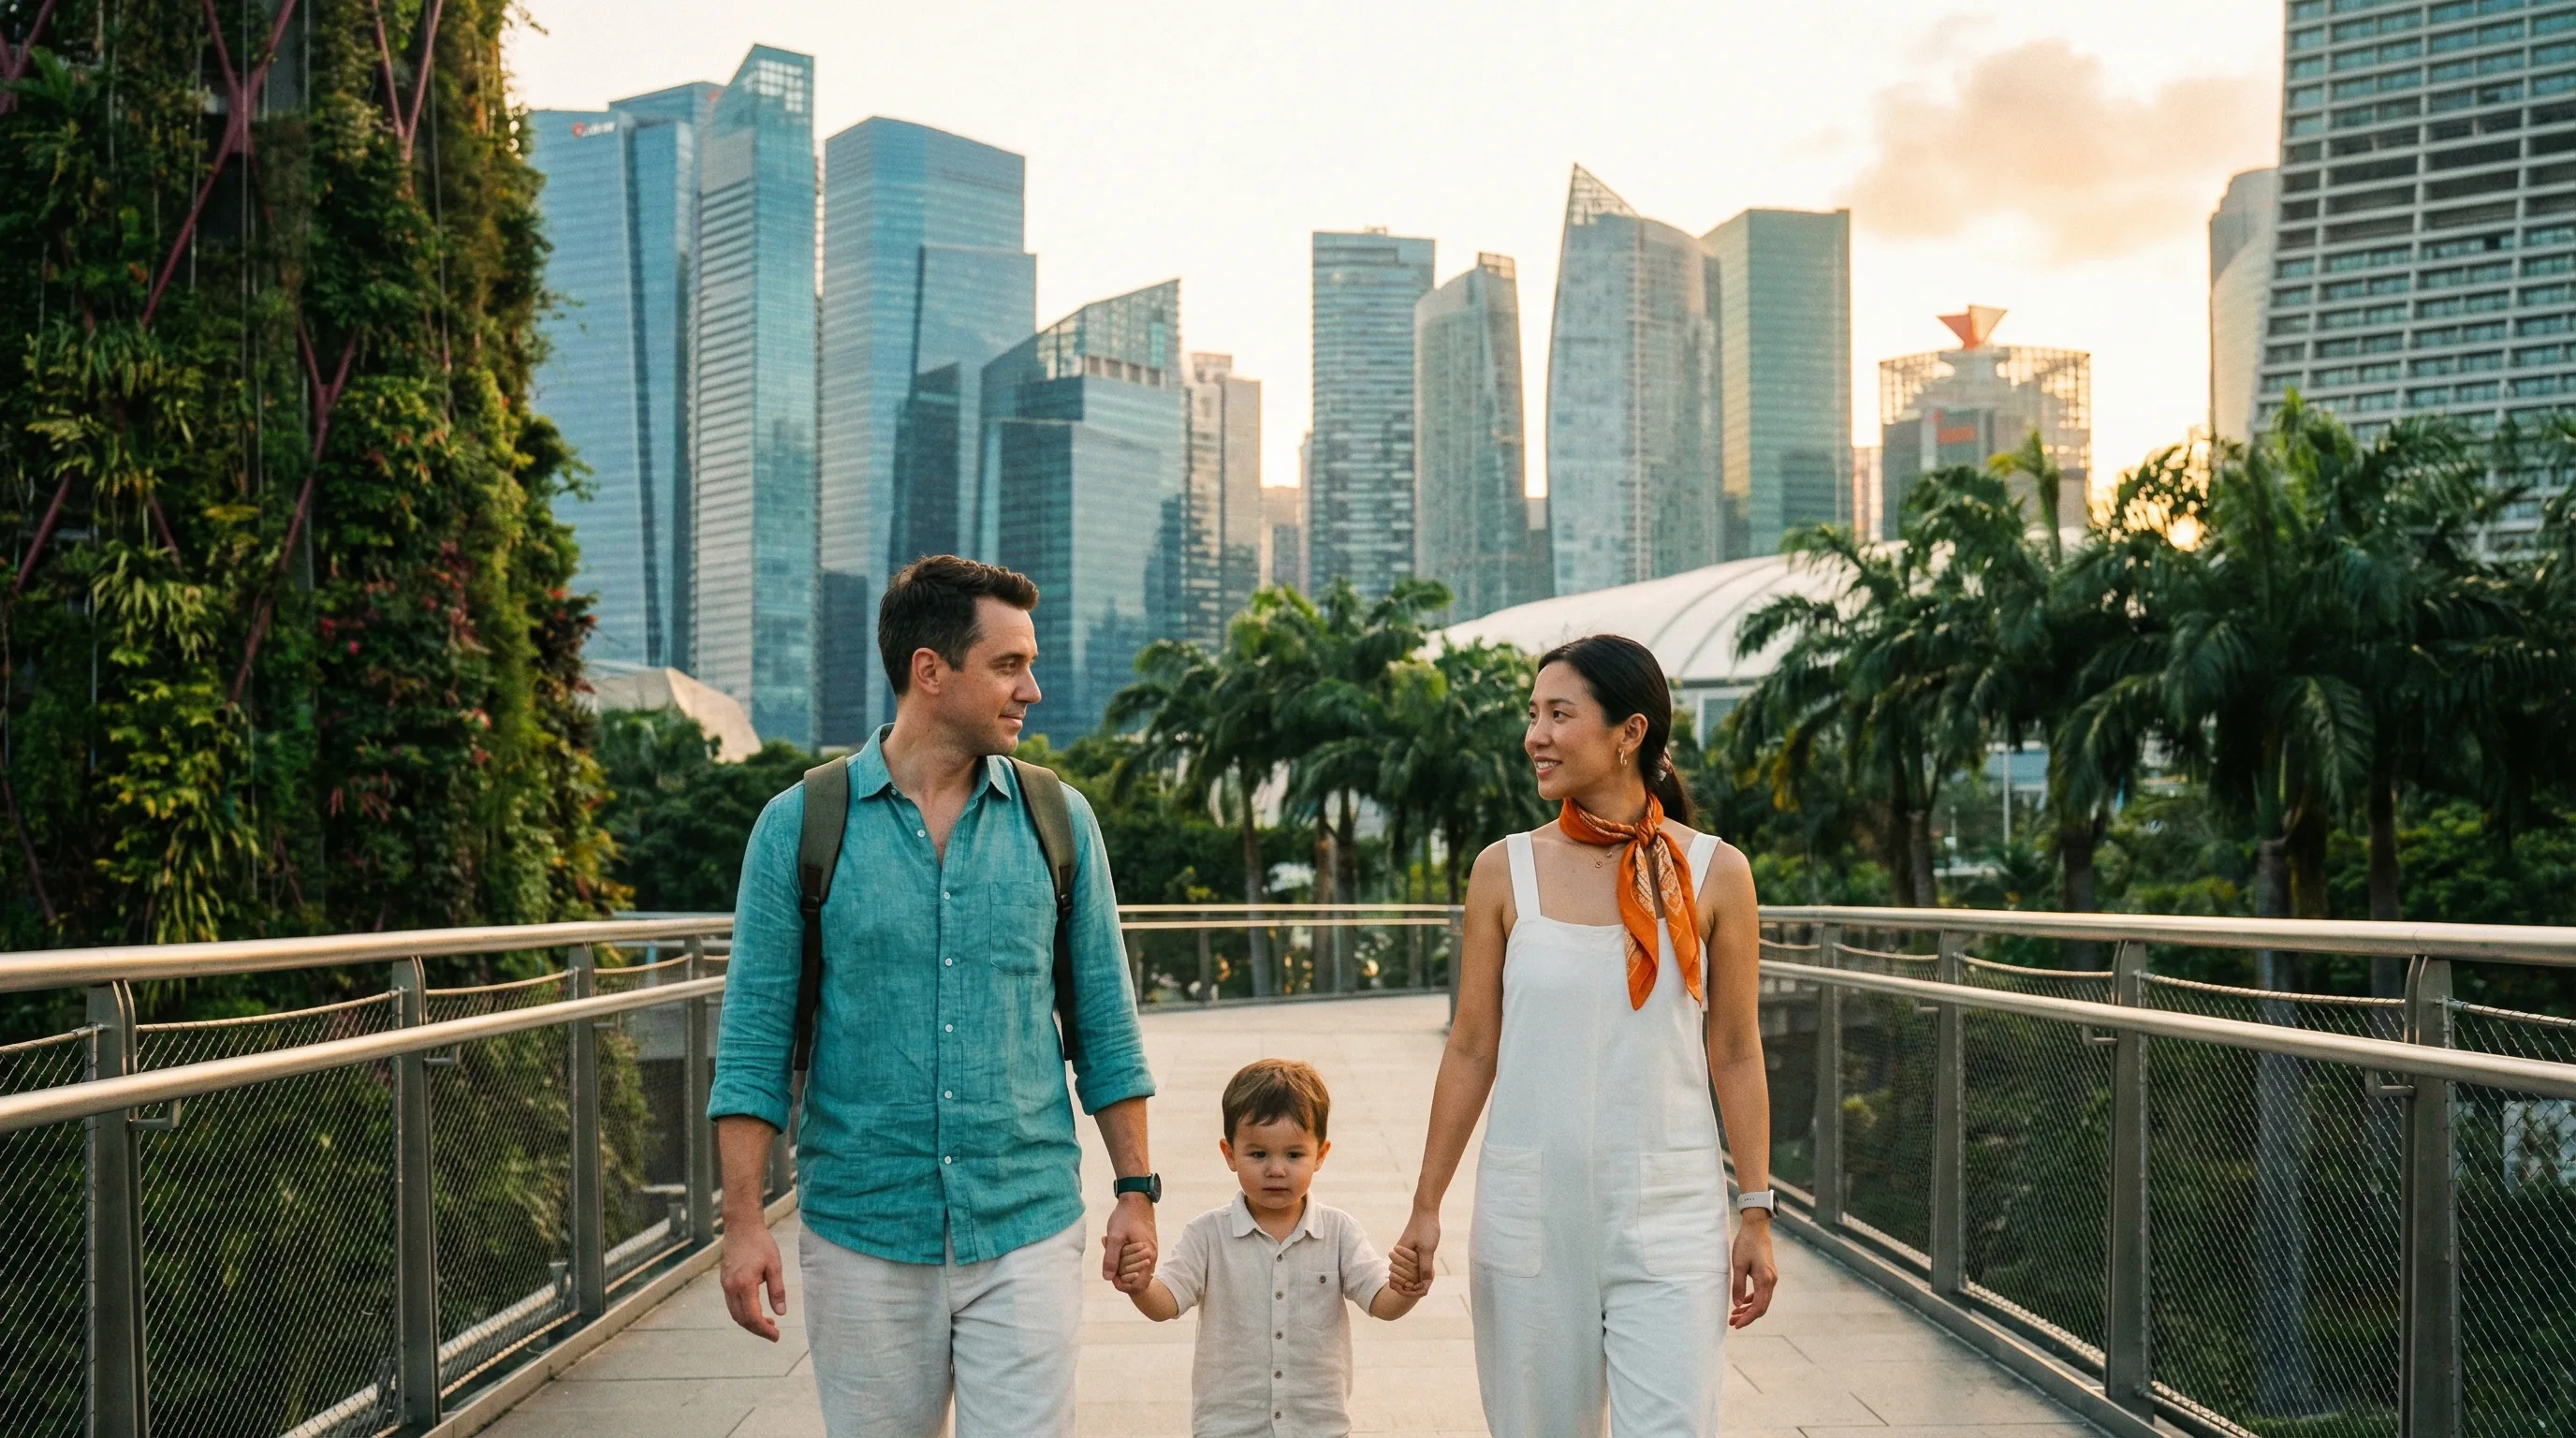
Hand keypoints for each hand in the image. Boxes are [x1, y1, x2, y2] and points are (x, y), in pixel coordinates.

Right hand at [720, 1222, 787, 1341]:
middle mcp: (731, 1287)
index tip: (776, 1336)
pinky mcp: (725, 1282)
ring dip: (750, 1322)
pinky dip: (744, 1312)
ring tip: (768, 1323)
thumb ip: (777, 1291)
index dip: (764, 1330)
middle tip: (774, 1333)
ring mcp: (725, 1285)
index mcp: (744, 1284)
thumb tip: (781, 1313)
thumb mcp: (774, 1266)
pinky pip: (732, 1304)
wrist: (741, 1227)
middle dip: (757, 1329)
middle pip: (741, 1319)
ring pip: (735, 1314)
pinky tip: (757, 1310)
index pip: (752, 1316)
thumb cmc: (760, 1243)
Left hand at [1101, 1192, 1157, 1293]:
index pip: (1139, 1285)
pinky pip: (1136, 1259)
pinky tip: (1117, 1245)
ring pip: (1136, 1268)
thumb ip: (1110, 1258)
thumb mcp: (1114, 1237)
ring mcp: (1150, 1250)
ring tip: (1112, 1250)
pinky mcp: (1147, 1246)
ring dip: (1122, 1264)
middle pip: (1137, 1278)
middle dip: (1121, 1274)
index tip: (1112, 1274)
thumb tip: (1107, 1278)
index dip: (1124, 1285)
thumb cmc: (1125, 1216)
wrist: (1137, 1198)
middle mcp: (1152, 1256)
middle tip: (1110, 1260)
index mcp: (1147, 1256)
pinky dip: (1125, 1256)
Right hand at [1388, 1209, 1439, 1298]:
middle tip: (1430, 1278)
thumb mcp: (1427, 1249)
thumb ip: (1424, 1268)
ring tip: (1431, 1273)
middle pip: (1402, 1281)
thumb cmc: (1425, 1228)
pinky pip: (1413, 1269)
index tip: (1423, 1288)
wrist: (1426, 1211)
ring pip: (1408, 1276)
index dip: (1408, 1290)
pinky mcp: (1411, 1253)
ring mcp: (1404, 1256)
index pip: (1395, 1282)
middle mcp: (1398, 1257)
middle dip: (1415, 1285)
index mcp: (1398, 1257)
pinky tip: (1430, 1270)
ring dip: (1419, 1279)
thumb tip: (1424, 1285)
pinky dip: (1420, 1272)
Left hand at [1729, 1211, 1777, 1328]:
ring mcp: (1771, 1277)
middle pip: (1761, 1307)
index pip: (1758, 1307)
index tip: (1736, 1325)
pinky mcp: (1768, 1273)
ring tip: (1734, 1314)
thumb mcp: (1738, 1265)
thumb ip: (1738, 1286)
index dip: (1747, 1318)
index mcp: (1765, 1280)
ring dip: (1749, 1309)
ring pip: (1762, 1300)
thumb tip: (1737, 1305)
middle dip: (1747, 1316)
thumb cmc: (1746, 1244)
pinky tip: (1742, 1302)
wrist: (1756, 1228)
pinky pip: (1762, 1292)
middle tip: (1732, 1322)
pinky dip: (1752, 1299)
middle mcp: (1771, 1281)